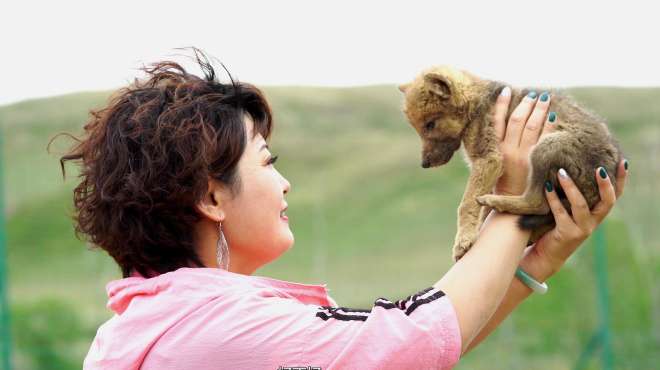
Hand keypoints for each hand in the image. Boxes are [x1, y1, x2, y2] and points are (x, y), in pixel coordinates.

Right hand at [491, 89, 554, 195]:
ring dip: (539, 110)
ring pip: (532, 126)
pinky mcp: (538, 162)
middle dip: (526, 104)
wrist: (511, 206)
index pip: (498, 121)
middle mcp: (509, 150)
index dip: (501, 104)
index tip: (507, 90)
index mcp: (496, 150)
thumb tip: (505, 127)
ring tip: (545, 99)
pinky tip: (554, 116)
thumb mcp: (492, 165)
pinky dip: (550, 126)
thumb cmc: (501, 185)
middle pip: (518, 120)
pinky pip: (546, 138)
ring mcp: (524, 155)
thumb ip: (498, 146)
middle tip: (533, 94)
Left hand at [524, 159, 628, 275]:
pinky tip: (547, 186)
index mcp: (598, 214)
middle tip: (599, 167)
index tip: (622, 162)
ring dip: (571, 187)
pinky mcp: (567, 234)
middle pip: (608, 202)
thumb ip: (575, 194)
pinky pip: (560, 212)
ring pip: (581, 205)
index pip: (615, 196)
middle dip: (605, 184)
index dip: (621, 180)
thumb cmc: (557, 227)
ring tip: (562, 172)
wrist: (547, 255)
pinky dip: (553, 198)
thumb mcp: (570, 210)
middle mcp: (594, 222)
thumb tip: (568, 165)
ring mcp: (582, 229)